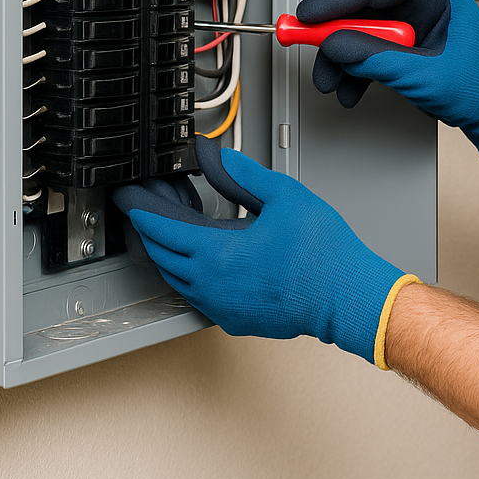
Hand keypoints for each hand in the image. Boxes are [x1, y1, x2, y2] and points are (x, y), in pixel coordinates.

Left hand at [111, 137, 417, 366]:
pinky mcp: (236, 320)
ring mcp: (222, 307)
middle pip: (162, 258)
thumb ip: (244, 175)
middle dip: (150, 234)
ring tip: (173, 237)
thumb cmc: (323, 255)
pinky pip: (199, 298)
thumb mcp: (284, 196)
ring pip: (178, 281)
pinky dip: (191, 278)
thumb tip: (219, 159)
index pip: (162, 231)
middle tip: (147, 215)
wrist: (346, 297)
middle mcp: (211, 286)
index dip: (142, 213)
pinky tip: (205, 265)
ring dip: (170, 258)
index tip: (131, 201)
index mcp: (216, 254)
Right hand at [296, 0, 478, 163]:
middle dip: (334, 33)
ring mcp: (410, 21)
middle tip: (307, 46)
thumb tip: (336, 46)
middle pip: (362, 5)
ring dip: (341, 58)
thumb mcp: (425, 74)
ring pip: (359, 29)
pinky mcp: (402, 42)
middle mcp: (421, 0)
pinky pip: (367, 48)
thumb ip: (377, 59)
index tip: (308, 14)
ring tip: (331, 83)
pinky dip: (354, 69)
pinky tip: (349, 90)